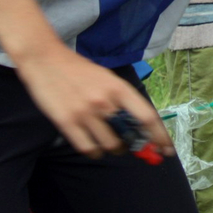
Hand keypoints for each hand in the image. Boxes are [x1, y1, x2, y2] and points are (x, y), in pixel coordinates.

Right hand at [15, 43, 172, 158]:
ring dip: (113, 150)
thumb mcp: (108, 79)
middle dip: (132, 146)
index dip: (160, 136)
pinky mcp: (66, 123)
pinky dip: (95, 152)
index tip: (167, 150)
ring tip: (111, 145)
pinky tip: (95, 148)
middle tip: (129, 145)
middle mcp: (105, 102)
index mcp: (119, 88)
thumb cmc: (80, 70)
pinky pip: (87, 148)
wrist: (46, 60)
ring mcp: (85, 113)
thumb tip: (139, 126)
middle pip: (128, 136)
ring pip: (109, 146)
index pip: (147, 117)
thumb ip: (122, 100)